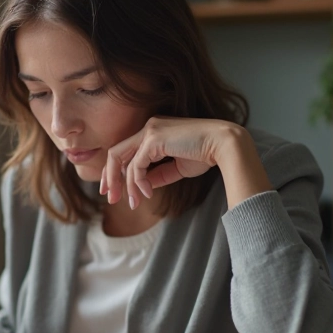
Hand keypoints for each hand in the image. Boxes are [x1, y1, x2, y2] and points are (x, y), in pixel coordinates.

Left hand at [101, 117, 267, 209]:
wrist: (224, 145)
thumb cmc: (206, 154)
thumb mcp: (176, 168)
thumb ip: (157, 175)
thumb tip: (140, 187)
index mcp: (154, 131)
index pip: (125, 151)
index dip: (114, 171)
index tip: (113, 191)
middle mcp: (149, 128)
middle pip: (116, 153)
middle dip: (109, 178)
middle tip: (110, 199)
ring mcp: (150, 131)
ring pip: (123, 161)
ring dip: (127, 186)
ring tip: (134, 204)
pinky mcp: (153, 139)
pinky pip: (136, 165)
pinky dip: (138, 182)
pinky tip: (146, 194)